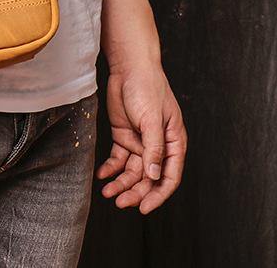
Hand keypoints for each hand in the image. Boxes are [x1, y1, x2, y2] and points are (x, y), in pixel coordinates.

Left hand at [96, 62, 186, 213]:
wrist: (129, 68)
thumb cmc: (148, 89)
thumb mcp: (152, 120)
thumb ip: (154, 149)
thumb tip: (154, 177)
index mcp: (173, 143)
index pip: (169, 177)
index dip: (158, 195)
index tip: (144, 208)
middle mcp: (158, 147)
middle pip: (148, 178)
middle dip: (135, 192)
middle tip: (120, 202)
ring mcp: (140, 142)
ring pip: (132, 171)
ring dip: (121, 183)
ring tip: (107, 192)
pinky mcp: (124, 135)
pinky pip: (118, 158)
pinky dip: (111, 168)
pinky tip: (102, 175)